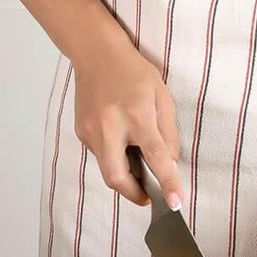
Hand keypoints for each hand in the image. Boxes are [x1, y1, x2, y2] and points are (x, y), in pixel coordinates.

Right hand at [72, 32, 182, 207]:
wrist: (96, 53)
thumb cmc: (133, 72)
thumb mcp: (162, 97)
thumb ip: (168, 133)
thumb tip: (170, 163)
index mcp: (137, 115)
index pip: (156, 157)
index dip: (168, 182)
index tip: (175, 202)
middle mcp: (110, 125)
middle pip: (117, 177)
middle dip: (133, 194)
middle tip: (148, 196)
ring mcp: (91, 129)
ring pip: (108, 168)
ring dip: (125, 172)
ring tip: (136, 157)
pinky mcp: (81, 132)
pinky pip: (100, 155)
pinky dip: (114, 157)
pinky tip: (121, 140)